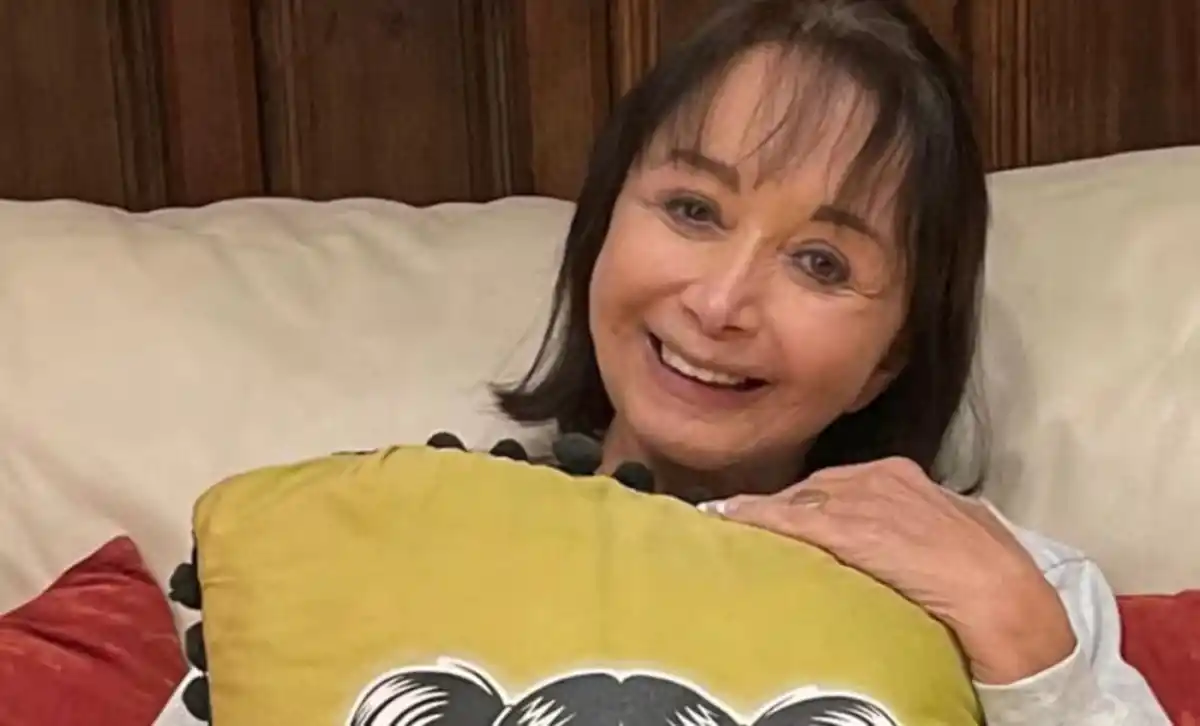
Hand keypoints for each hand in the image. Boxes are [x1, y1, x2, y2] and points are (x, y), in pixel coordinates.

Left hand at [714, 457, 1076, 684]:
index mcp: (903, 477)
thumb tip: (888, 548)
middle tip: (738, 524)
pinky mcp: (853, 531)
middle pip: (808, 490)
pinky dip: (757, 521)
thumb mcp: (950, 538)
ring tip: (721, 523)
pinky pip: (794, 522)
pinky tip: (727, 523)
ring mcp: (865, 502)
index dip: (800, 504)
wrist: (1010, 602)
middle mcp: (880, 479)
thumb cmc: (993, 579)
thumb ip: (910, 530)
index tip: (771, 515)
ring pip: (795, 502)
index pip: (835, 485)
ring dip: (758, 515)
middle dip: (776, 508)